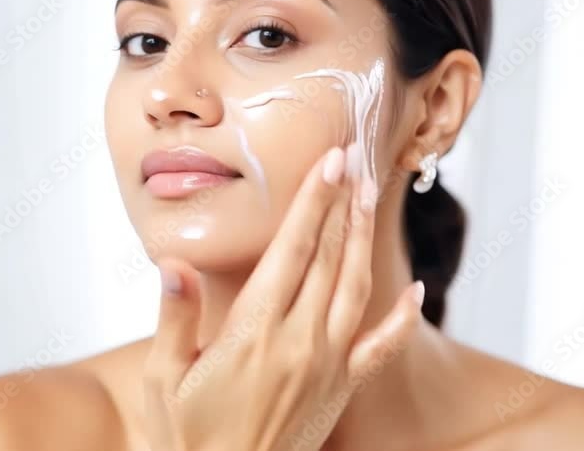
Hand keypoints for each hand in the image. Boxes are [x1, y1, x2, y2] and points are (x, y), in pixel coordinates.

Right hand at [142, 146, 424, 450]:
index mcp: (255, 333)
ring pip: (356, 288)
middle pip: (328, 258)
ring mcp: (328, 366)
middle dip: (341, 204)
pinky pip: (382, 348)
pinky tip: (419, 292)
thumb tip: (174, 265)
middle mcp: (300, 343)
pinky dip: (405, 319)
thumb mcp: (163, 380)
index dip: (312, 202)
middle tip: (352, 159)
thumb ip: (175, 318)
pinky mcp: (341, 389)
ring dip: (364, 239)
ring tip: (370, 196)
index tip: (328, 163)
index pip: (292, 251)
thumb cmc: (188, 441)